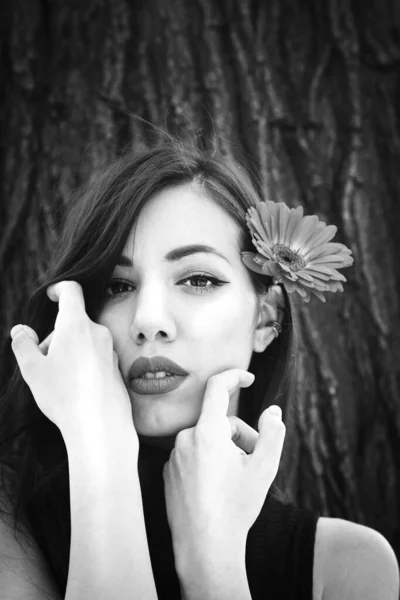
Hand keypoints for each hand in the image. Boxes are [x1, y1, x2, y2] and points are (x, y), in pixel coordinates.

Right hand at [10, 280, 135, 447]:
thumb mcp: (32, 369)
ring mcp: (109, 349)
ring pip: (84, 340)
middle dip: (55, 335)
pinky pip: (95, 356)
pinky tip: (76, 388)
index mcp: (76, 325)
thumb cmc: (63, 395)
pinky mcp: (116, 366)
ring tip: (58, 379)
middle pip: (73, 322)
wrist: (99, 425)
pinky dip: (83, 363)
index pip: (71, 291)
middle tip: (43, 362)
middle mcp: (97, 332)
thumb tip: (21, 331)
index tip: (52, 294)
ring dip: (69, 350)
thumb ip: (23, 345)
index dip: (59, 289)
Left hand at [162, 368, 285, 567]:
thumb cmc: (236, 506)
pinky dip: (208, 462)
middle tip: (254, 461)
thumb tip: (272, 411)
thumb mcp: (265, 467)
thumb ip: (273, 432)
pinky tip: (217, 489)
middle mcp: (185, 439)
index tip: (247, 377)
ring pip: (207, 440)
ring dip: (224, 451)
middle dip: (240, 435)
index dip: (234, 377)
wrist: (205, 547)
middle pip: (219, 422)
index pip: (217, 388)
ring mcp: (174, 457)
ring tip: (235, 480)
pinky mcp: (169, 473)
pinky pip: (193, 455)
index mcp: (207, 432)